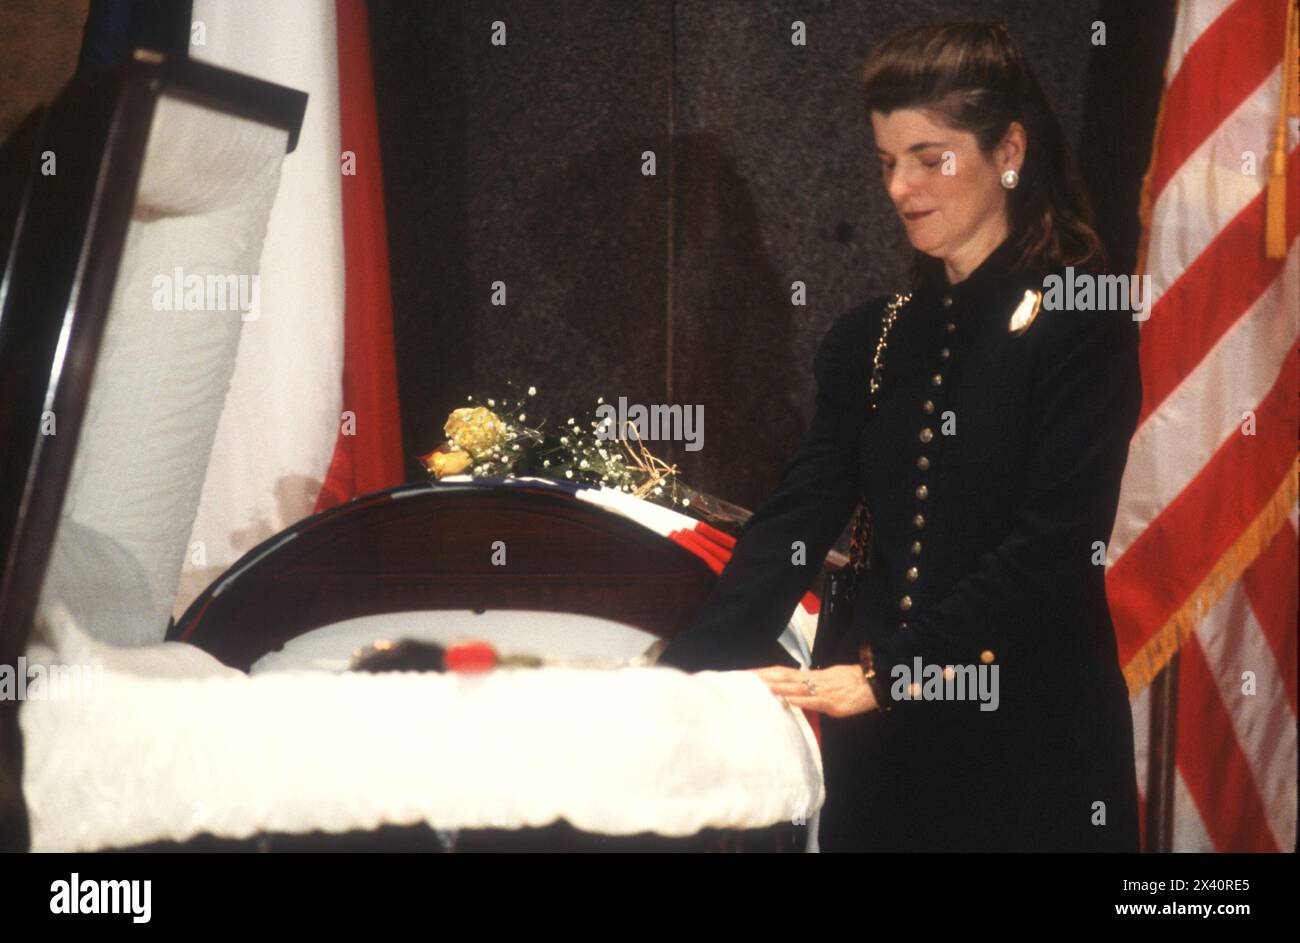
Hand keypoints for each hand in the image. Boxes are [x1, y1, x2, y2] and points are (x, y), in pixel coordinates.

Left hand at [751, 664, 878, 717]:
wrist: (873, 682)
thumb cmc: (851, 682)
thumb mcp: (828, 679)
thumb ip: (811, 685)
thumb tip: (797, 692)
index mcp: (812, 676)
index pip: (783, 672)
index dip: (766, 672)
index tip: (749, 673)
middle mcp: (813, 681)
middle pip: (783, 677)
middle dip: (764, 678)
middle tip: (744, 679)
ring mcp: (822, 692)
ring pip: (796, 687)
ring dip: (777, 688)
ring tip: (759, 688)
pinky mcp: (832, 703)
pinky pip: (814, 701)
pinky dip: (800, 701)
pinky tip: (788, 701)